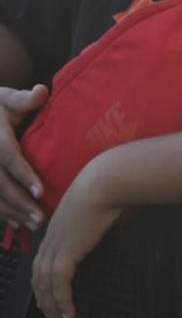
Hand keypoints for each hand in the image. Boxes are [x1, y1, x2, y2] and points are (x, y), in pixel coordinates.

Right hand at [0, 83, 47, 229]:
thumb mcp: (4, 98)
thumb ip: (22, 99)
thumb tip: (41, 92)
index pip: (8, 157)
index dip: (23, 175)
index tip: (41, 191)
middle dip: (19, 202)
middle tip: (41, 218)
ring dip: (11, 212)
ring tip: (34, 225)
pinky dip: (0, 213)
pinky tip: (16, 223)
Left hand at [31, 154, 125, 317]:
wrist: (106, 182)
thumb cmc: (110, 189)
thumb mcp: (102, 208)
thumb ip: (100, 220)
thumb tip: (113, 222)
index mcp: (57, 230)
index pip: (43, 264)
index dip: (44, 286)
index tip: (50, 302)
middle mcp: (51, 240)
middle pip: (39, 280)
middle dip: (46, 304)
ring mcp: (55, 247)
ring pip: (45, 287)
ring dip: (52, 310)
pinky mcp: (65, 253)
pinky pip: (58, 285)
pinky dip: (62, 303)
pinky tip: (69, 317)